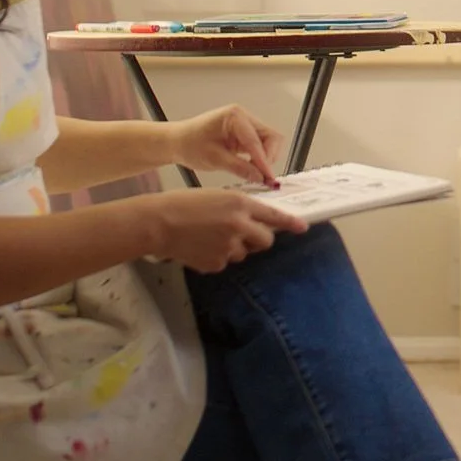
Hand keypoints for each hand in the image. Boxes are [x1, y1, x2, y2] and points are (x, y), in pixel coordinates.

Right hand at [133, 189, 306, 272]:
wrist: (159, 223)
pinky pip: (225, 262)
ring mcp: (229, 247)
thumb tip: (256, 219)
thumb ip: (239, 208)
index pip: (273, 215)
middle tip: (244, 234)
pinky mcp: (217, 264)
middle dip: (259, 239)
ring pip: (244, 252)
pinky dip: (217, 256)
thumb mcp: (217, 197)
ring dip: (235, 247)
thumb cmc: (184, 204)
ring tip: (210, 236)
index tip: (302, 227)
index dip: (290, 223)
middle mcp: (239, 226)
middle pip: (265, 240)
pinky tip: (201, 246)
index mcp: (240, 204)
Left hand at [172, 104, 285, 185]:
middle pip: (270, 137)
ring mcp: (244, 125)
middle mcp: (242, 117)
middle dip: (268, 157)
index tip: (268, 177)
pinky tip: (252, 169)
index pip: (256, 141)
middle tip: (263, 176)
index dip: (263, 161)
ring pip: (268, 142)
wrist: (177, 142)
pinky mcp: (243, 135)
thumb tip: (258, 176)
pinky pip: (260, 146)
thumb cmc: (189, 143)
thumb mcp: (214, 159)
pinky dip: (259, 158)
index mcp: (234, 116)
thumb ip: (239, 168)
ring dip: (265, 158)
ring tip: (256, 173)